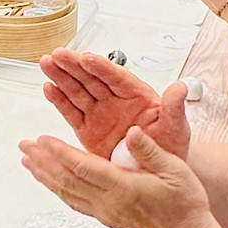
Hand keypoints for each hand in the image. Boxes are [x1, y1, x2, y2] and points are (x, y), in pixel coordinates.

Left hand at [20, 123, 216, 227]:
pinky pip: (74, 203)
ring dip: (44, 176)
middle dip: (43, 161)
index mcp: (124, 187)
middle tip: (25, 146)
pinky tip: (50, 182)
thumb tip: (133, 132)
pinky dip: (57, 190)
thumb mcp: (175, 169)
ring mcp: (104, 212)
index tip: (43, 140)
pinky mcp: (105, 217)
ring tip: (28, 161)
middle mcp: (109, 202)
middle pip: (67, 180)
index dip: (60, 153)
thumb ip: (150, 151)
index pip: (83, 168)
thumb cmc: (184, 204)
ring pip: (66, 192)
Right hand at [40, 48, 191, 163]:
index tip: (87, 58)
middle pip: (91, 78)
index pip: (117, 78)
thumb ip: (174, 108)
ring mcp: (100, 114)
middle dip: (74, 66)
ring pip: (77, 91)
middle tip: (59, 55)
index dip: (101, 67)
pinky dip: (59, 100)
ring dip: (61, 77)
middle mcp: (115, 101)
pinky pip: (71, 112)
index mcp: (137, 96)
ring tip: (47, 63)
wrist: (157, 172)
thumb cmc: (169, 147)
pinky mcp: (87, 129)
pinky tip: (48, 88)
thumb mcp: (176, 128)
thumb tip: (180, 88)